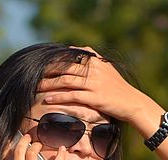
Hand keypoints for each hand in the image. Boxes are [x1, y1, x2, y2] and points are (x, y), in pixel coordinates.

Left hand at [36, 47, 154, 124]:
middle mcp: (94, 70)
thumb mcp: (107, 68)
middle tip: (35, 76)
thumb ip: (92, 57)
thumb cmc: (118, 87)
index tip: (42, 65)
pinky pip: (72, 96)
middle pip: (64, 69)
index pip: (69, 57)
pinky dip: (58, 97)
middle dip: (48, 72)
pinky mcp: (95, 97)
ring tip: (37, 87)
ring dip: (49, 84)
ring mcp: (94, 84)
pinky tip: (48, 100)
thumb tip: (74, 47)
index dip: (54, 61)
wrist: (132, 103)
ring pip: (65, 82)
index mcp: (95, 61)